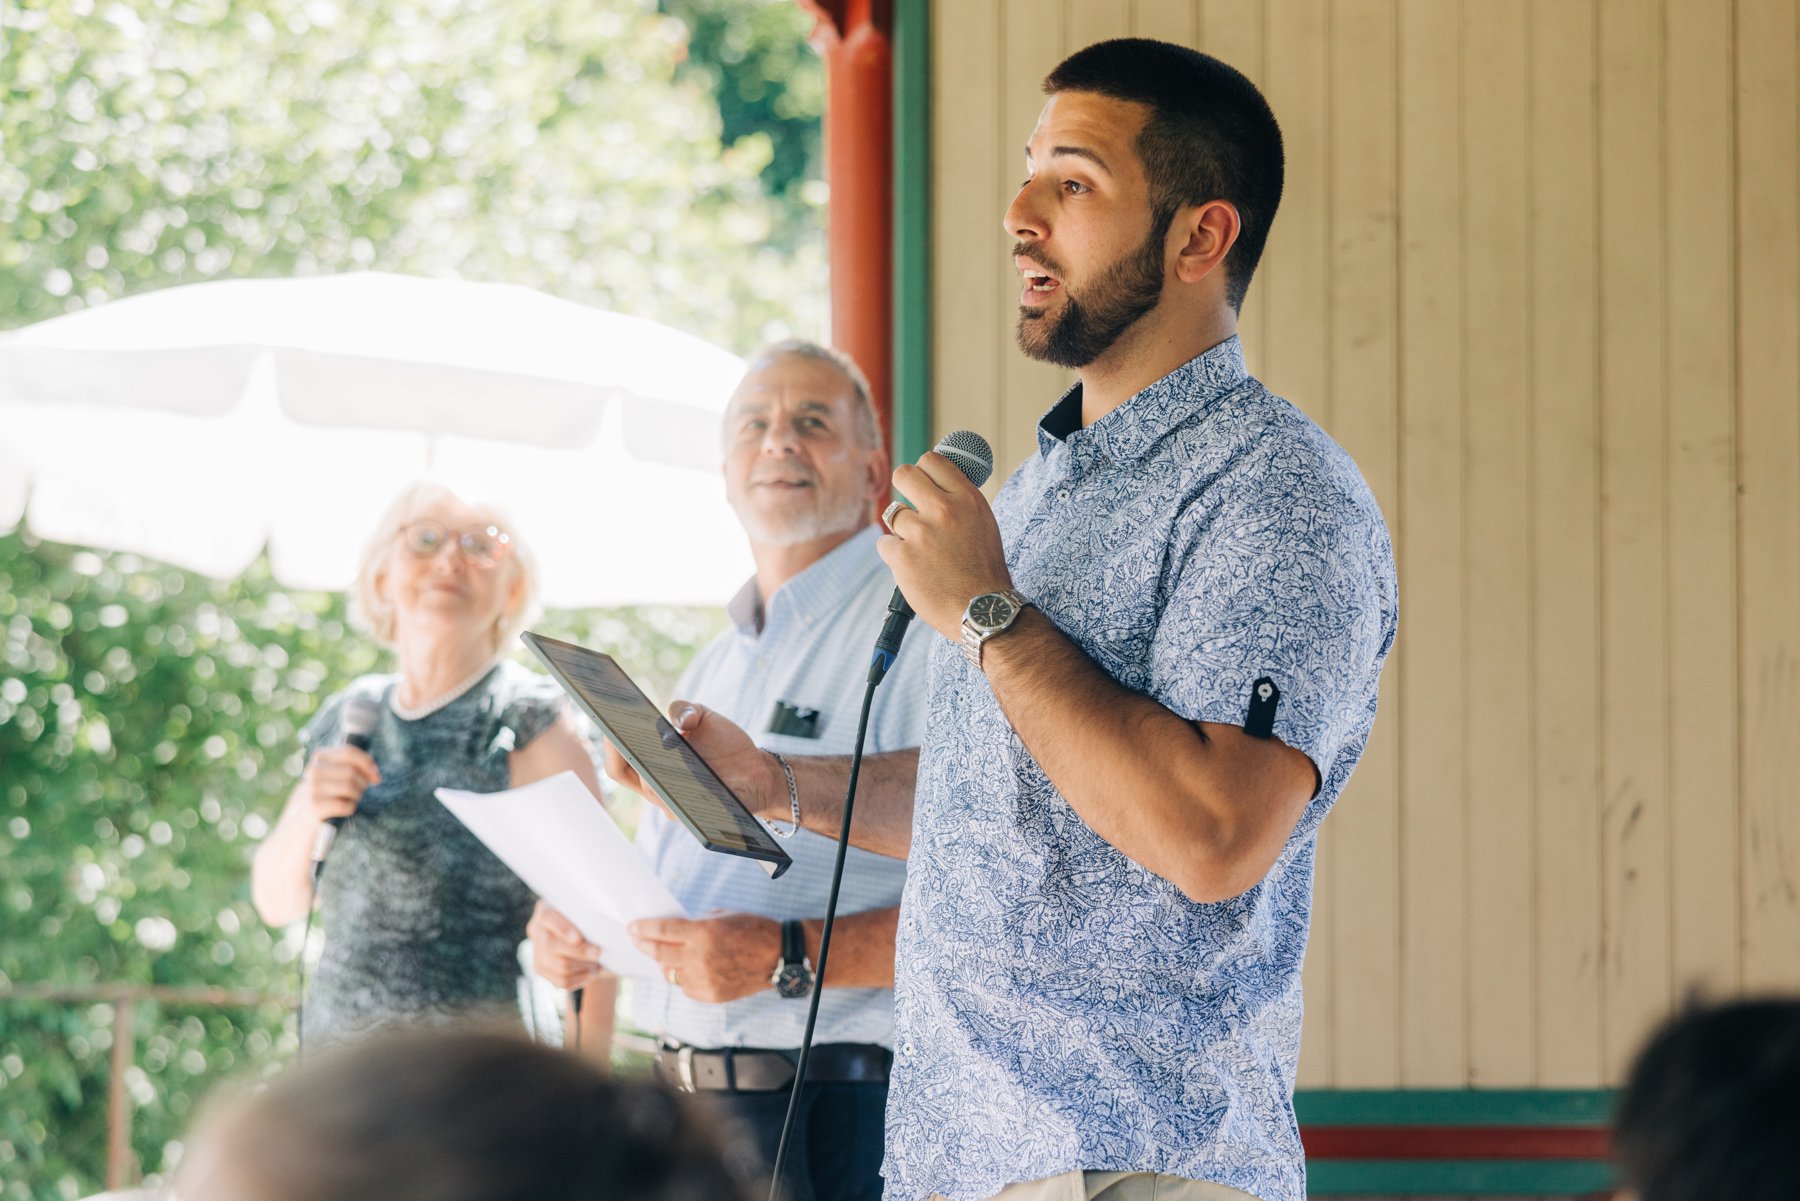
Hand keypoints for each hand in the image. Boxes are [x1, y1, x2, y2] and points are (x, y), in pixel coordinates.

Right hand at [300, 746, 379, 823]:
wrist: (303, 813)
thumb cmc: (328, 790)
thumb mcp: (335, 772)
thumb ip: (353, 766)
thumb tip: (375, 775)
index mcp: (320, 757)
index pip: (349, 752)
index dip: (367, 763)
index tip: (376, 776)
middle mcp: (314, 770)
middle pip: (351, 771)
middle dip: (363, 782)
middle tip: (361, 790)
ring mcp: (313, 788)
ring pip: (349, 787)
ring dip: (357, 795)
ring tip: (352, 799)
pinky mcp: (315, 806)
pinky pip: (345, 805)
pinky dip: (350, 808)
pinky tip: (345, 808)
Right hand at [526, 901, 607, 989]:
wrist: (586, 938)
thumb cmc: (591, 920)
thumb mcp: (590, 911)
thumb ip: (593, 914)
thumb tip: (616, 923)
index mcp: (546, 909)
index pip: (548, 918)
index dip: (562, 929)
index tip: (579, 938)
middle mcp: (536, 930)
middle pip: (552, 945)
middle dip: (579, 952)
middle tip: (598, 953)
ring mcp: (536, 952)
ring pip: (559, 966)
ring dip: (583, 967)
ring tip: (598, 963)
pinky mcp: (541, 970)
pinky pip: (561, 981)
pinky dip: (580, 978)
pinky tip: (591, 971)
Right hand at [601, 701, 785, 822]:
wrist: (758, 768)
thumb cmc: (723, 743)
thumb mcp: (705, 717)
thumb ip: (687, 709)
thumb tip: (679, 719)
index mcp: (651, 764)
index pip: (618, 761)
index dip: (608, 744)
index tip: (608, 723)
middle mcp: (657, 787)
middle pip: (625, 775)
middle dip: (623, 752)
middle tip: (627, 732)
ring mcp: (675, 803)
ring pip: (653, 791)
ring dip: (653, 771)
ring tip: (659, 748)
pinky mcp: (699, 814)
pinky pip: (683, 807)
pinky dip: (683, 790)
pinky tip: (690, 773)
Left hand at [628, 914, 782, 1002]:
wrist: (779, 956)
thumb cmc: (753, 929)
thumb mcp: (722, 916)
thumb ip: (695, 925)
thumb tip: (673, 932)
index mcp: (703, 933)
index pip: (662, 931)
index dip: (643, 929)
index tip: (632, 927)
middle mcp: (700, 958)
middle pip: (659, 954)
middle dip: (644, 945)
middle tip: (637, 940)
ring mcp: (704, 979)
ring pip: (670, 974)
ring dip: (665, 963)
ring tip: (666, 955)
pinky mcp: (710, 995)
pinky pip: (685, 987)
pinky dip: (683, 978)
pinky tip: (688, 969)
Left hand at [879, 450, 1013, 638]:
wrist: (984, 611)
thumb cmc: (984, 571)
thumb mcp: (984, 524)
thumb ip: (960, 502)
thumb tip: (935, 485)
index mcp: (967, 499)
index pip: (933, 460)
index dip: (924, 471)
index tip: (923, 483)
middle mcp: (944, 510)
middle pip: (904, 474)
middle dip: (903, 487)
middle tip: (910, 507)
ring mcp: (921, 532)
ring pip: (893, 513)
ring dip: (902, 531)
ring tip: (921, 551)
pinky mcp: (902, 556)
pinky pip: (885, 544)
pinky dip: (895, 556)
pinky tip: (914, 569)